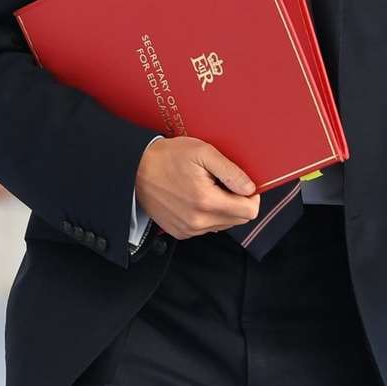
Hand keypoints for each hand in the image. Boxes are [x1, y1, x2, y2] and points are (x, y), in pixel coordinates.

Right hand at [134, 135, 259, 239]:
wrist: (135, 170)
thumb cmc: (167, 157)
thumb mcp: (202, 152)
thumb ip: (230, 171)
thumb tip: (250, 188)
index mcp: (207, 202)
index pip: (249, 211)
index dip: (251, 196)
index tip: (241, 183)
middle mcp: (199, 222)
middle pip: (239, 220)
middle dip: (237, 202)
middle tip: (221, 182)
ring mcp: (189, 230)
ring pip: (224, 224)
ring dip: (223, 208)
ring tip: (206, 188)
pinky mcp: (180, 232)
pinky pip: (207, 228)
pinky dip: (208, 215)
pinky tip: (196, 198)